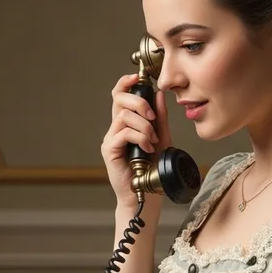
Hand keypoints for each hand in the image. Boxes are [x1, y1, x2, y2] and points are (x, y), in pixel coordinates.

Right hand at [101, 74, 172, 209]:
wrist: (146, 195)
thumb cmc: (152, 169)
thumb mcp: (162, 138)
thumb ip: (160, 118)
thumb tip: (159, 94)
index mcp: (126, 123)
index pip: (120, 94)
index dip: (126, 82)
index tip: (138, 78)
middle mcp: (115, 128)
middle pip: (119, 98)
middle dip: (140, 103)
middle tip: (152, 117)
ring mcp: (111, 139)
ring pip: (124, 116)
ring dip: (144, 125)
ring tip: (152, 140)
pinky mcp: (109, 150)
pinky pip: (124, 133)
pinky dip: (140, 137)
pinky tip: (147, 148)